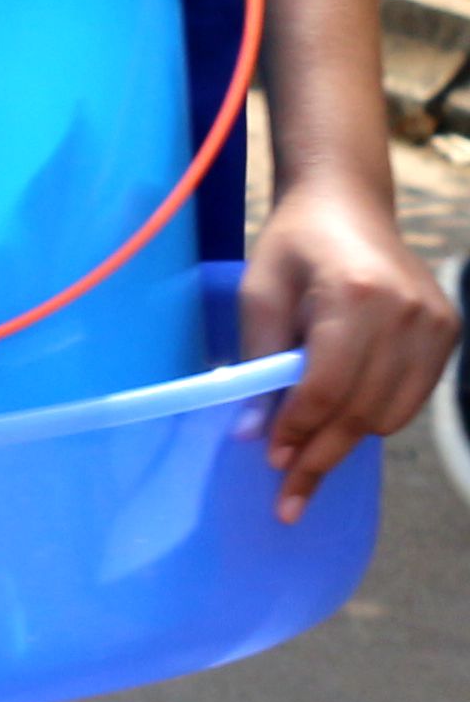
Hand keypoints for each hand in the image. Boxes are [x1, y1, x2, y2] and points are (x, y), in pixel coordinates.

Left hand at [239, 180, 457, 521]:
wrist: (348, 205)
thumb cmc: (293, 246)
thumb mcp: (259, 293)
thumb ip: (258, 361)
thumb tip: (252, 433)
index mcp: (355, 294)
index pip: (330, 384)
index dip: (300, 428)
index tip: (272, 461)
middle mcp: (406, 312)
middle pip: (362, 408)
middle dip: (321, 454)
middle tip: (289, 496)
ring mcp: (436, 324)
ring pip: (390, 414)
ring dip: (346, 441)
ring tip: (308, 458)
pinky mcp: (449, 334)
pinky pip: (411, 400)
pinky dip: (376, 418)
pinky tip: (342, 420)